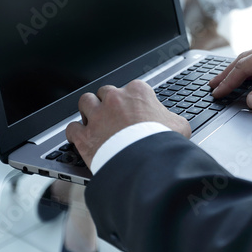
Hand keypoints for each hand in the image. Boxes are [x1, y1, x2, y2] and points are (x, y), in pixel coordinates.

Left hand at [66, 80, 190, 167]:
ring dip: (88, 110)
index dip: (133, 100)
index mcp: (138, 92)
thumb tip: (175, 122)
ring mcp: (97, 116)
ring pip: (85, 102)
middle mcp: (115, 99)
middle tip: (113, 116)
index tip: (134, 110)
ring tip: (94, 120)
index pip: (132, 88)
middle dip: (108, 102)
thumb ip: (173, 119)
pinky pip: (72, 128)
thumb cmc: (163, 143)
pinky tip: (80, 138)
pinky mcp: (85, 136)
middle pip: (105, 92)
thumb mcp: (179, 126)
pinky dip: (75, 133)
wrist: (147, 163)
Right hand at [209, 37, 251, 108]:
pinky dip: (250, 69)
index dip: (229, 81)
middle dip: (227, 73)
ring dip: (237, 70)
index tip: (218, 92)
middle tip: (213, 85)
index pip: (245, 66)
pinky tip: (247, 76)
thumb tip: (250, 101)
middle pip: (244, 58)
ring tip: (224, 81)